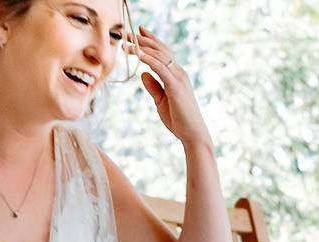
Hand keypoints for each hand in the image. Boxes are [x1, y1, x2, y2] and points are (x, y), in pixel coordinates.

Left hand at [124, 27, 211, 147]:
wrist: (192, 133)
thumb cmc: (179, 120)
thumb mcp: (161, 101)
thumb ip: (154, 87)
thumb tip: (143, 74)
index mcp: (176, 75)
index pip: (163, 53)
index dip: (151, 41)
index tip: (138, 32)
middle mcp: (179, 73)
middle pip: (160, 50)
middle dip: (143, 40)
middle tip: (127, 33)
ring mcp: (179, 78)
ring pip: (159, 56)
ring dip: (142, 47)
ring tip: (126, 43)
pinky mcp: (176, 86)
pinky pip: (160, 68)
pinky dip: (148, 59)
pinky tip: (138, 54)